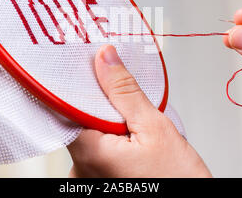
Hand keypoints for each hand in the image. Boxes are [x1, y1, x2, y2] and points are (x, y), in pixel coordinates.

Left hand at [67, 45, 210, 177]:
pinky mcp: (97, 180)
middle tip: (124, 99)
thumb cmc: (176, 181)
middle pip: (79, 120)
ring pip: (90, 134)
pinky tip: (131, 139)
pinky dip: (111, 138)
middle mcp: (81, 170)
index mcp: (89, 155)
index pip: (65, 108)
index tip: (91, 67)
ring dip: (108, 123)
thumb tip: (106, 60)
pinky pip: (96, 149)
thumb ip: (126, 92)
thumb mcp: (155, 128)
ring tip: (134, 125)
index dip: (79, 85)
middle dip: (101, 105)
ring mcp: (88, 178)